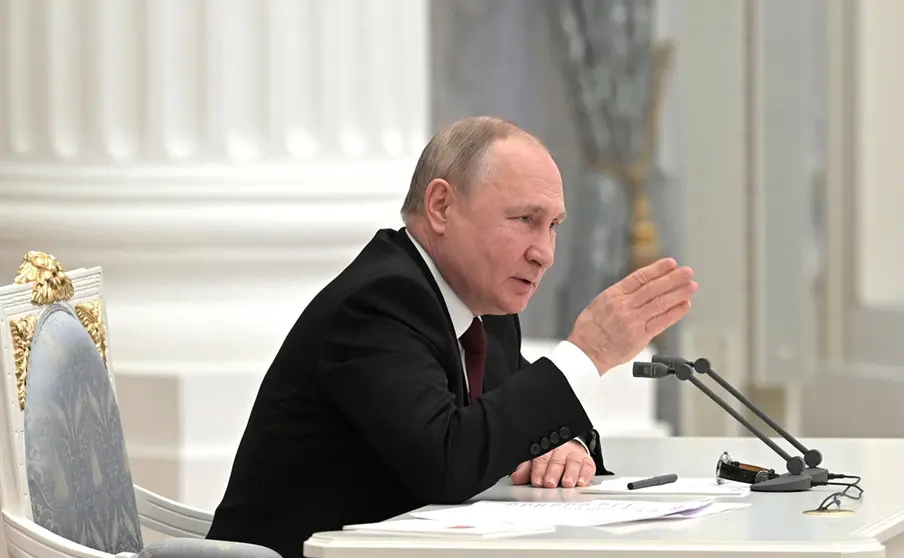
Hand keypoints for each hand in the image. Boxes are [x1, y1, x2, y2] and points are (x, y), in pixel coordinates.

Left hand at [510, 441, 595, 488]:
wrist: (568, 449)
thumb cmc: (549, 458)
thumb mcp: (535, 461)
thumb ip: (526, 470)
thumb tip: (516, 478)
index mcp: (545, 449)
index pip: (541, 458)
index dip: (538, 470)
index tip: (536, 481)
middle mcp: (560, 450)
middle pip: (556, 461)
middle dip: (552, 473)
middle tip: (549, 483)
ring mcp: (574, 455)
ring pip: (572, 463)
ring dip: (570, 474)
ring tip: (567, 483)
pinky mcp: (586, 462)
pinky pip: (587, 467)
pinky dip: (585, 475)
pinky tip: (581, 482)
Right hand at [568, 258, 695, 373]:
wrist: (586, 351)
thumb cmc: (590, 329)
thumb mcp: (600, 303)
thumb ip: (621, 295)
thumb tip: (641, 286)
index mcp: (613, 295)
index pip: (639, 277)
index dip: (657, 269)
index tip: (671, 263)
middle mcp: (624, 306)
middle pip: (653, 288)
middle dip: (673, 278)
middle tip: (687, 272)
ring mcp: (632, 321)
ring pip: (659, 303)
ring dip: (678, 294)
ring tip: (691, 286)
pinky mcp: (639, 337)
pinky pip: (661, 322)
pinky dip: (674, 313)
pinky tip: (684, 305)